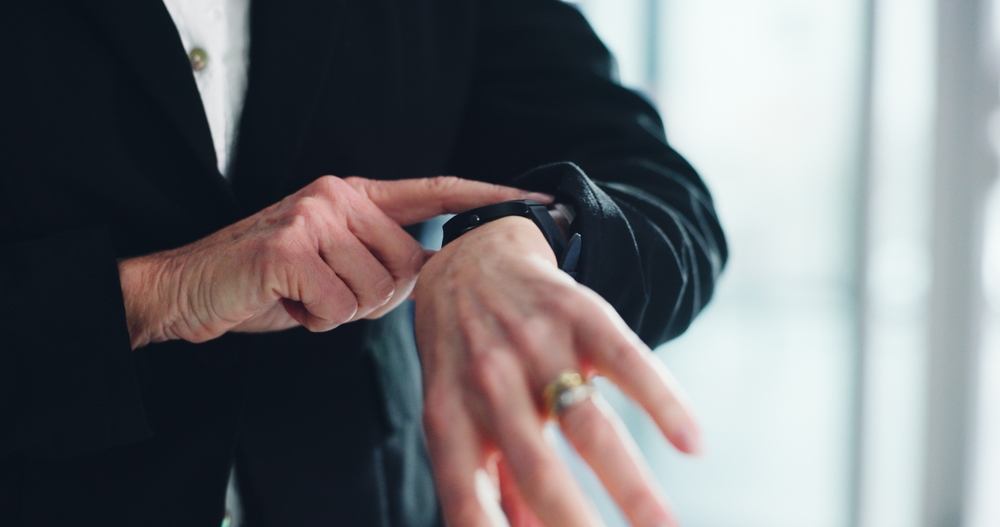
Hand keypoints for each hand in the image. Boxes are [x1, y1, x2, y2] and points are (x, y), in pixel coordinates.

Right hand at [119, 176, 548, 348]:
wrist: (189, 288)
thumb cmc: (268, 283)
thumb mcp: (332, 263)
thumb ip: (380, 260)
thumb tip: (428, 278)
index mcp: (355, 194)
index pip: (434, 191)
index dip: (486, 197)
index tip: (535, 200)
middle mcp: (339, 194)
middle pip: (408, 269)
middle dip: (373, 299)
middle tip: (324, 292)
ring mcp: (314, 215)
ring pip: (376, 293)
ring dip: (340, 311)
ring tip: (301, 294)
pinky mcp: (289, 246)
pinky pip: (339, 306)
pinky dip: (314, 319)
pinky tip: (286, 302)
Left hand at [415, 217, 701, 526]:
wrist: (472, 260)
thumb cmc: (465, 357)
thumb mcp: (458, 414)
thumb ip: (488, 481)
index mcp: (450, 419)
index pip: (467, 497)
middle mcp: (488, 382)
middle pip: (537, 468)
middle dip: (576, 523)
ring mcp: (535, 343)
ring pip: (588, 422)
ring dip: (631, 482)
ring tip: (664, 526)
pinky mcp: (579, 312)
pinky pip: (626, 359)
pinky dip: (661, 400)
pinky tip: (692, 442)